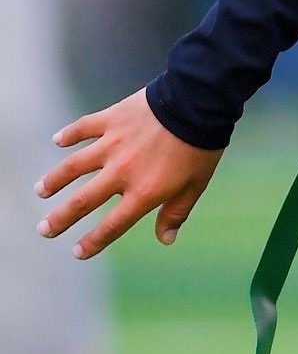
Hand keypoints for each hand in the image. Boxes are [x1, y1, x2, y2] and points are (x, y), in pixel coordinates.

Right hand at [36, 88, 222, 258]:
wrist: (200, 100)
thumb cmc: (201, 144)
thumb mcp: (195, 184)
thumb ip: (176, 212)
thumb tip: (166, 239)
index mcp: (143, 192)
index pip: (111, 225)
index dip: (93, 242)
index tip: (77, 252)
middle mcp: (122, 171)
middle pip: (83, 200)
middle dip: (61, 218)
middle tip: (44, 229)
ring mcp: (114, 144)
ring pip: (75, 166)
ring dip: (55, 179)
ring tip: (40, 190)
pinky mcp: (113, 118)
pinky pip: (85, 127)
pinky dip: (70, 133)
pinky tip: (57, 139)